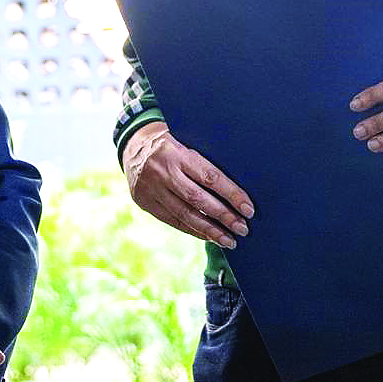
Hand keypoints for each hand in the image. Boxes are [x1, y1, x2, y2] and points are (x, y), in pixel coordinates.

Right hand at [122, 122, 253, 248]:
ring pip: (185, 214)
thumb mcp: (186, 141)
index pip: (210, 177)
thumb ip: (204, 161)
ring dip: (210, 230)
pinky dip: (192, 230)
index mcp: (177, 152)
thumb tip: (236, 189)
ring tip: (229, 240)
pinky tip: (208, 236)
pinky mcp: (144, 201)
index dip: (231, 194)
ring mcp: (151, 187)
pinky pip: (172, 220)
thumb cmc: (172, 144)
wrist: (133, 145)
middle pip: (198, 199)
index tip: (249, 209)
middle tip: (243, 229)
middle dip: (223, 216)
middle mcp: (162, 170)